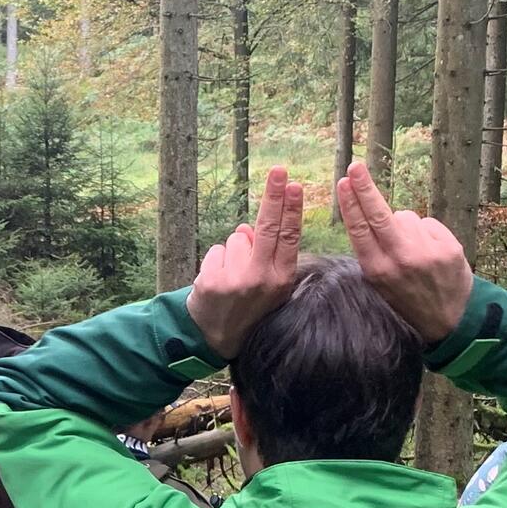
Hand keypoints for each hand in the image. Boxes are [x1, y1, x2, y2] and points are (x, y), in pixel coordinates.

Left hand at [187, 166, 306, 358]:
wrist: (217, 337)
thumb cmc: (248, 305)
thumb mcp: (268, 285)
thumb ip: (265, 255)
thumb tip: (247, 228)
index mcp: (282, 279)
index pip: (289, 236)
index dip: (290, 208)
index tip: (293, 185)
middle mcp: (263, 278)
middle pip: (268, 227)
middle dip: (273, 195)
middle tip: (278, 170)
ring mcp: (237, 280)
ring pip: (237, 239)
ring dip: (233, 251)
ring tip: (233, 277)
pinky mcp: (213, 280)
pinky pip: (217, 250)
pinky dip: (216, 261)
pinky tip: (218, 282)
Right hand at [335, 160, 472, 341]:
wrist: (451, 319)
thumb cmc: (408, 299)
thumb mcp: (380, 284)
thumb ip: (373, 252)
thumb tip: (368, 214)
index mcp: (378, 271)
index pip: (360, 230)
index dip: (351, 204)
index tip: (344, 182)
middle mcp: (401, 260)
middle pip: (379, 215)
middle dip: (365, 188)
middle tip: (356, 166)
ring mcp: (427, 252)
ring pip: (406, 217)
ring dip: (405, 226)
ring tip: (413, 252)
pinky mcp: (449, 247)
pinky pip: (428, 223)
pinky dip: (425, 232)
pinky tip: (429, 252)